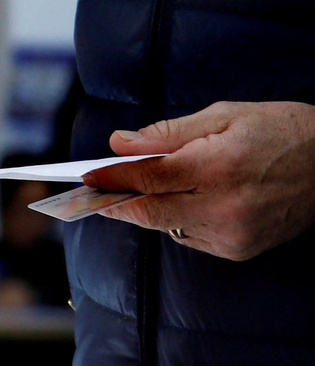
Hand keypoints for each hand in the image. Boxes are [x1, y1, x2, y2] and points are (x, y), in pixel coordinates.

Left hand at [84, 101, 314, 260]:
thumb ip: (168, 133)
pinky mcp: (239, 249)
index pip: (147, 176)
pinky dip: (179, 219)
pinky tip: (194, 200)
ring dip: (150, 208)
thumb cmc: (281, 131)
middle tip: (94, 191)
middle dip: (116, 201)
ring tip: (153, 186)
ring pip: (165, 226)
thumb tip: (119, 144)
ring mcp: (232, 233)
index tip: (85, 175)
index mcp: (219, 165)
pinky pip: (189, 237)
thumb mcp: (226, 115)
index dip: (110, 177)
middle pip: (147, 211)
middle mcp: (225, 205)